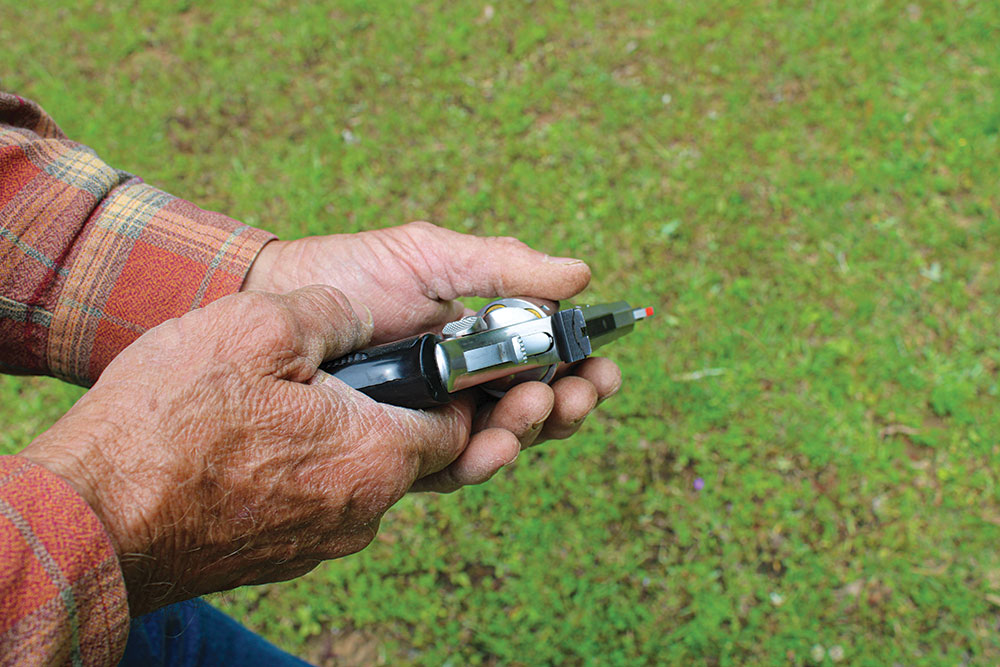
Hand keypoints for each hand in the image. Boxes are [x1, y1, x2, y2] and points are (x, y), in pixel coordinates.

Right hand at [20, 286, 503, 614]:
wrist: (95, 516)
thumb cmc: (172, 423)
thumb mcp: (257, 327)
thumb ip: (333, 312)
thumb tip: (362, 312)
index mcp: (376, 455)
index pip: (457, 426)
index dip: (454, 388)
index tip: (436, 361)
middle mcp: (361, 511)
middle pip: (411, 454)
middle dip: (400, 411)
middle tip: (362, 373)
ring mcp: (319, 540)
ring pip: (362, 478)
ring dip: (348, 439)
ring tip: (303, 400)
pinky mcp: (279, 554)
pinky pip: (318, 502)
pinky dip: (309, 470)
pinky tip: (267, 440)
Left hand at [242, 222, 622, 490]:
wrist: (278, 298)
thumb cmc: (354, 272)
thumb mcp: (434, 257)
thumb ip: (503, 267)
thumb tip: (580, 273)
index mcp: (482, 342)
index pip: (547, 366)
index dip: (582, 372)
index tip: (603, 366)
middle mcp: (465, 387)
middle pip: (535, 411)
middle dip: (567, 406)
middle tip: (576, 392)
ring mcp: (434, 419)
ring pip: (501, 442)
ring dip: (530, 432)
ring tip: (534, 407)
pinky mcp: (400, 448)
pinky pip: (450, 468)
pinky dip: (480, 460)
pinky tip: (496, 444)